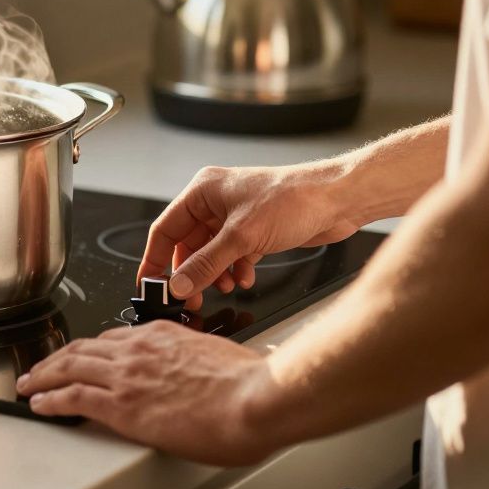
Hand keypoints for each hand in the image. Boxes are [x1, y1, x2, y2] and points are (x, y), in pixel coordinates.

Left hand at [16, 322, 276, 465]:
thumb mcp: (225, 358)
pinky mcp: (121, 405)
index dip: (91, 348)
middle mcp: (138, 349)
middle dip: (56, 358)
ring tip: (28, 383)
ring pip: (69, 367)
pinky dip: (50, 399)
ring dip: (42, 375)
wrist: (255, 398)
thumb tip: (220, 370)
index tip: (82, 355)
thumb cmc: (251, 384)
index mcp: (162, 335)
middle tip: (40, 367)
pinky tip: (39, 404)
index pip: (114, 338)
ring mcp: (127, 375)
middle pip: (82, 348)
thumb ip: (208, 362)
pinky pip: (72, 397)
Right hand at [141, 164, 358, 309]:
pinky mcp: (254, 230)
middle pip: (188, 244)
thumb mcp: (241, 237)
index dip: (155, 259)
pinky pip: (232, 255)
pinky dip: (235, 270)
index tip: (150, 285)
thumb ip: (205, 264)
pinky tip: (244, 279)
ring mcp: (235, 217)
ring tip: (223, 287)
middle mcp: (215, 202)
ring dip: (214, 273)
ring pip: (211, 253)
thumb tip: (178, 285)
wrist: (338, 199)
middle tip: (189, 297)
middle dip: (190, 272)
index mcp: (203, 191)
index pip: (165, 229)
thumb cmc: (293, 199)